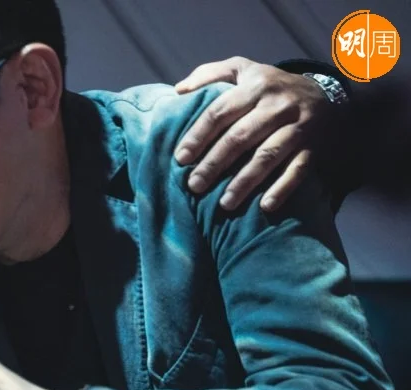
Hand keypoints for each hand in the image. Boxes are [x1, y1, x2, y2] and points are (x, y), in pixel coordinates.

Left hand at [174, 56, 331, 210]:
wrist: (326, 93)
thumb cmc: (269, 86)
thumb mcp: (242, 69)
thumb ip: (209, 74)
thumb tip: (178, 90)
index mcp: (255, 85)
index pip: (220, 112)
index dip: (198, 136)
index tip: (181, 158)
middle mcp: (278, 104)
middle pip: (240, 137)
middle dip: (214, 163)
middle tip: (194, 185)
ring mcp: (299, 126)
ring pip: (268, 156)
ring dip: (244, 182)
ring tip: (224, 203)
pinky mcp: (314, 146)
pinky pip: (298, 170)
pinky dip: (282, 188)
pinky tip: (265, 205)